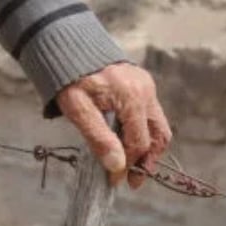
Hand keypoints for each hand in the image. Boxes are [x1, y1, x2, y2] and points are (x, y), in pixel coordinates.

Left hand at [55, 62, 170, 189]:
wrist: (67, 45)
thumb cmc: (68, 78)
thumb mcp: (76, 108)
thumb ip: (97, 136)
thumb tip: (117, 166)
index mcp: (131, 96)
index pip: (138, 142)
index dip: (129, 165)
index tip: (115, 180)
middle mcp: (145, 90)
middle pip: (157, 135)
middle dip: (146, 161)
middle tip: (133, 180)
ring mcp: (146, 85)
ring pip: (158, 125)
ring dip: (148, 147)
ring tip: (133, 165)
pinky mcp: (143, 82)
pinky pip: (151, 113)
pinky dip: (143, 131)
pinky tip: (128, 141)